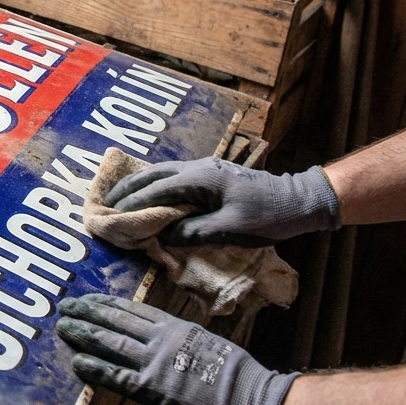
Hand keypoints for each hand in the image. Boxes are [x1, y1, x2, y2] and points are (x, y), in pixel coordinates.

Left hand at [57, 294, 297, 404]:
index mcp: (178, 328)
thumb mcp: (210, 345)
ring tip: (62, 326)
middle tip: (65, 306)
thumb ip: (185, 342)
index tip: (90, 298)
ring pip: (111, 342)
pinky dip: (95, 368)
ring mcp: (156, 364)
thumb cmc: (240, 378)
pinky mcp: (153, 390)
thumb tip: (169, 343)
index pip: (135, 310)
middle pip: (117, 321)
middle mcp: (163, 340)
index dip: (109, 304)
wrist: (253, 401)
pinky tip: (76, 362)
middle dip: (88, 312)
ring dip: (84, 334)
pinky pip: (116, 376)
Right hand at [105, 157, 339, 245]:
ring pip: (162, 173)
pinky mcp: (212, 175)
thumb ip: (193, 232)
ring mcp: (205, 169)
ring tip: (119, 198)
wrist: (300, 200)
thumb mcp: (231, 228)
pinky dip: (155, 185)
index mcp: (200, 179)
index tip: (111, 215)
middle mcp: (198, 169)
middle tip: (105, 203)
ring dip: (139, 185)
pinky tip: (148, 195)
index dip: (131, 204)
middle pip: (153, 175)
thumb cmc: (268, 216)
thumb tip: (162, 236)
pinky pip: (174, 177)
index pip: (156, 190)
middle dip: (127, 189)